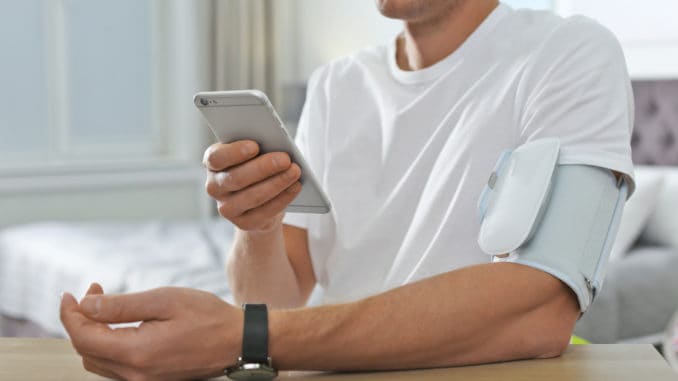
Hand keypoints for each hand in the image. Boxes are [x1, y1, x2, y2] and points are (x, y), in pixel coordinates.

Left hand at [60, 283, 242, 380]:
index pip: (83, 337)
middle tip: (95, 293)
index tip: (70, 294)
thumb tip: (85, 306)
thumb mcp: (164, 301)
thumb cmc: (207, 317)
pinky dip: (110, 345)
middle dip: (82, 320)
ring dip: (94, 333)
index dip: (70, 314)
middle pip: (87, 350)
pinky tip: (122, 325)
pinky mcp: (152, 380)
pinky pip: (117, 366)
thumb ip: (121, 305)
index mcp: (136, 354)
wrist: (238, 342)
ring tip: (107, 307)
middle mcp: (135, 375)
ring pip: (99, 361)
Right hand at [203, 140, 301, 232]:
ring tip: (295, 171)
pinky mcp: (244, 223)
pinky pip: (265, 212)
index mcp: (213, 163)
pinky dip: (283, 198)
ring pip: (253, 196)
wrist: (258, 199)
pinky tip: (295, 186)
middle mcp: (214, 187)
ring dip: (277, 183)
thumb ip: (258, 146)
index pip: (216, 158)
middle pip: (236, 178)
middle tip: (285, 159)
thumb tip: (275, 145)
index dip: (234, 153)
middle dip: (263, 168)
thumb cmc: (256, 166)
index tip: (255, 146)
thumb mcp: (253, 154)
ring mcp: (227, 208)